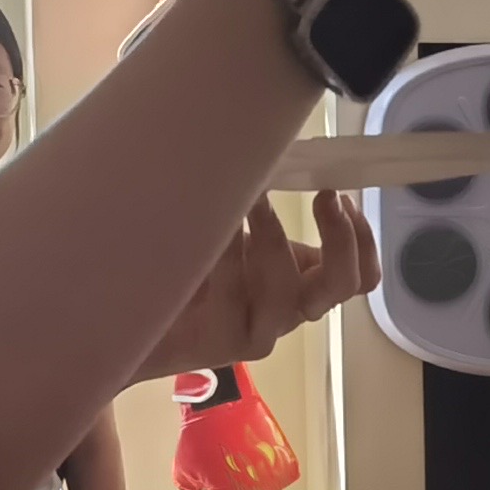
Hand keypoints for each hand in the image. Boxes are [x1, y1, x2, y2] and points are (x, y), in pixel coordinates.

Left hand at [137, 189, 376, 383]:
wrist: (127, 314)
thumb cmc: (179, 262)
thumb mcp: (227, 226)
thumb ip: (257, 203)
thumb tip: (268, 146)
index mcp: (299, 283)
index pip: (358, 277)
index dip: (362, 240)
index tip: (340, 194)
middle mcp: (287, 310)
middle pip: (342, 286)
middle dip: (339, 236)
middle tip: (322, 195)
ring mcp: (258, 331)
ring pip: (287, 290)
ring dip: (271, 233)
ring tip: (248, 196)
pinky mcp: (223, 344)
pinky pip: (234, 292)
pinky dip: (227, 252)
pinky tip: (210, 225)